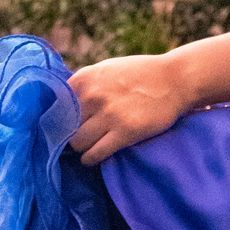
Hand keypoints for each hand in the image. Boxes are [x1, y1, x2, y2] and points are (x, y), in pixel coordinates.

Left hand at [67, 52, 190, 165]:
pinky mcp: (125, 132)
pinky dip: (91, 159)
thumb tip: (59, 106)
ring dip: (81, 148)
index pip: (54, 107)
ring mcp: (109, 114)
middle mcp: (93, 95)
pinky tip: (94, 157)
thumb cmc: (140, 74)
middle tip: (79, 138)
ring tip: (89, 147)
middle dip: (70, 135)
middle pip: (64, 128)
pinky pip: (95, 154)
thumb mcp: (107, 70)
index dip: (57, 120)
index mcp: (85, 78)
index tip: (61, 127)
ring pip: (77, 143)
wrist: (175, 80)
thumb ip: (85, 85)